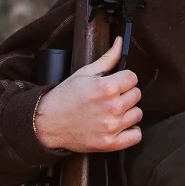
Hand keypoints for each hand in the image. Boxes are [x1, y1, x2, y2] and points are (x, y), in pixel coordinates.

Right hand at [34, 37, 142, 152]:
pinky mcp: (109, 143)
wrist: (47, 123)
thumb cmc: (66, 96)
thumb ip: (107, 58)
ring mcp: (111, 126)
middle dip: (125, 94)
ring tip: (111, 111)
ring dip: (127, 112)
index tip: (115, 83)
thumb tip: (120, 42)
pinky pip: (135, 136)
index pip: (133, 78)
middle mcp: (111, 107)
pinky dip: (130, 132)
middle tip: (110, 97)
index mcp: (106, 87)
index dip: (123, 79)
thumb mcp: (84, 73)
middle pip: (136, 95)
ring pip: (137, 114)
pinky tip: (120, 126)